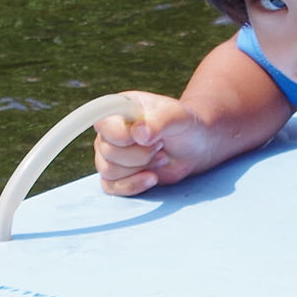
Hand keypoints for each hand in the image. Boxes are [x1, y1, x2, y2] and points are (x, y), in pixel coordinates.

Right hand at [93, 90, 213, 195]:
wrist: (194, 148)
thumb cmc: (184, 126)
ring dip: (140, 169)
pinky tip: (152, 178)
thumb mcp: (178, 116)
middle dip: (140, 155)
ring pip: (108, 171)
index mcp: (118, 109)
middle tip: (161, 146)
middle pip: (108, 151)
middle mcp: (109, 131)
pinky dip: (133, 186)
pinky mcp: (115, 176)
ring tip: (161, 158)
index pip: (102, 123)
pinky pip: (110, 187)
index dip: (121, 135)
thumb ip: (159, 121)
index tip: (147, 138)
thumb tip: (138, 133)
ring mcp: (109, 154)